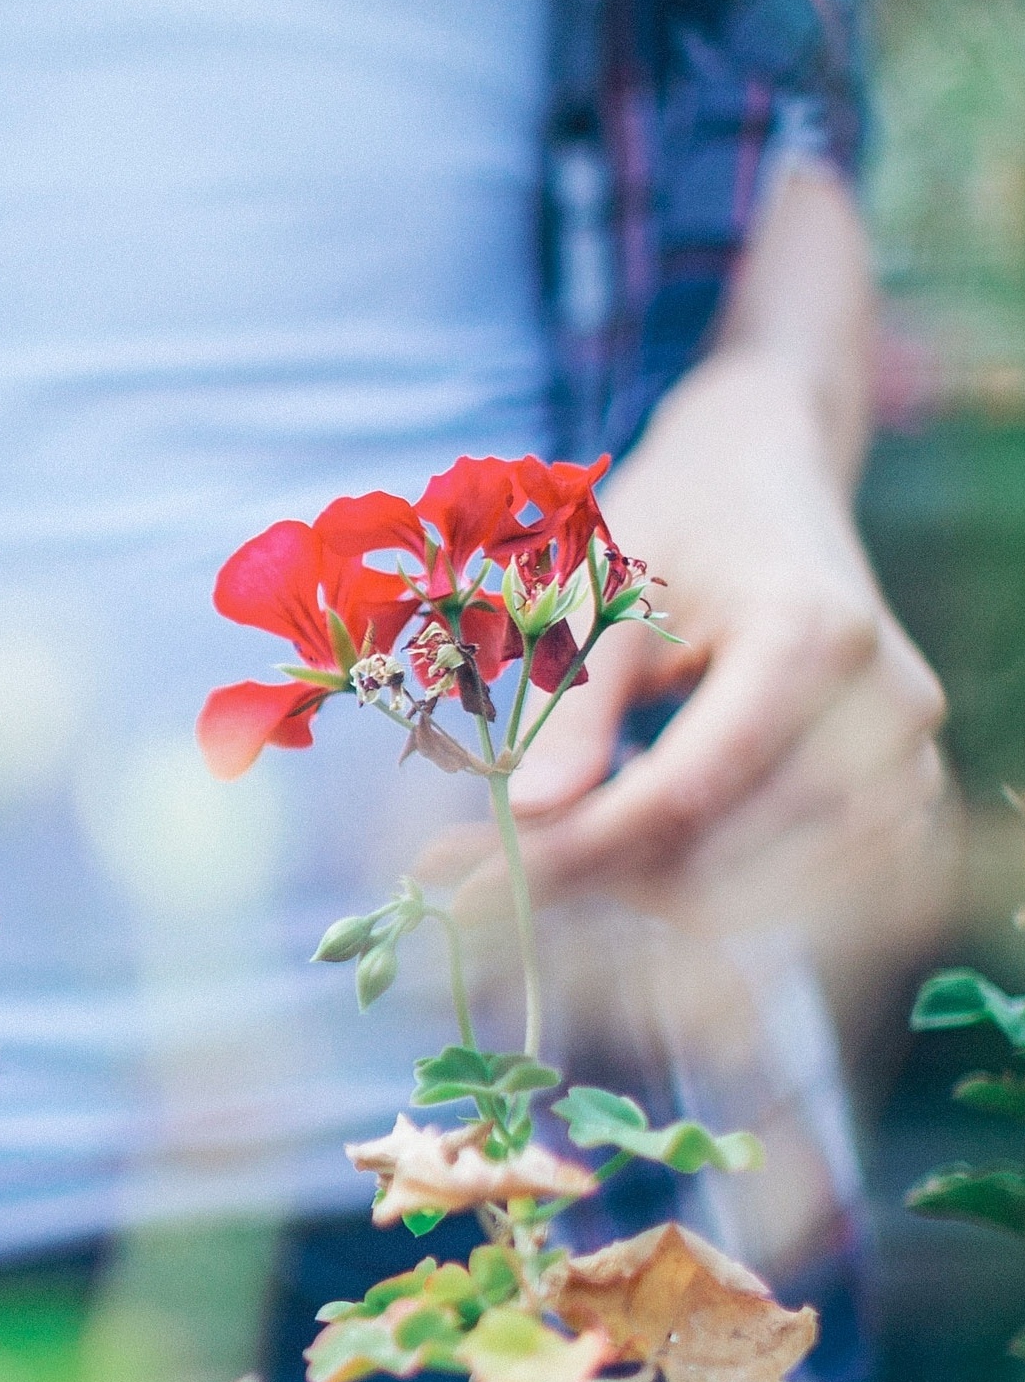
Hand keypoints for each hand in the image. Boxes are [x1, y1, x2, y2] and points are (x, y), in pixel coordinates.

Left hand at [502, 347, 947, 934]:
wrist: (769, 483)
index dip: (574, 851)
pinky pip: (791, 896)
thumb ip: (571, 707)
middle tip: (483, 868)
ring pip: (748, 897)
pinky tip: (638, 836)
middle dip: (591, 878)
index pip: (686, 791)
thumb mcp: (599, 589)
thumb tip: (526, 816)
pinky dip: (698, 890)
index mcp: (811, 636)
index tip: (473, 891)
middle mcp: (884, 709)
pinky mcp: (901, 804)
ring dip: (637, 892)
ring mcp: (907, 763)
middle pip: (718, 860)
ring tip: (559, 837)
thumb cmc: (676, 524)